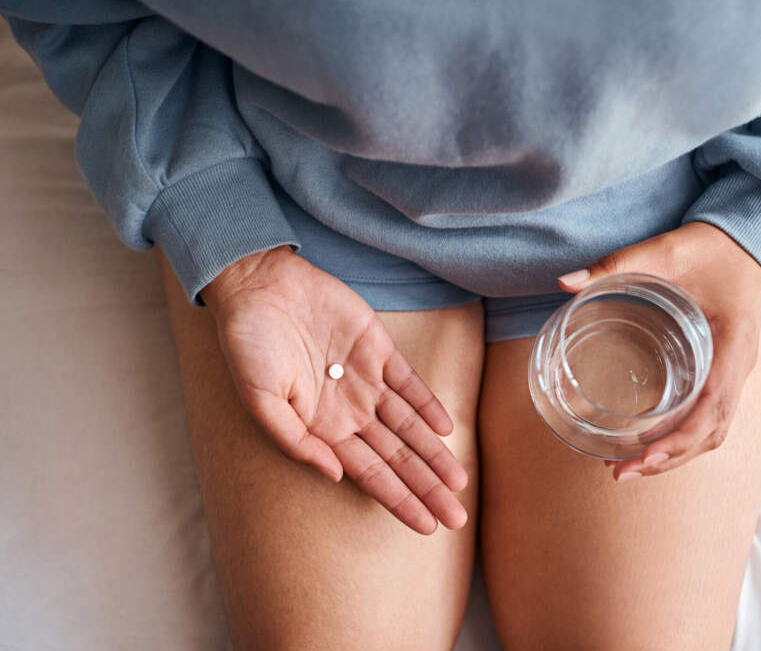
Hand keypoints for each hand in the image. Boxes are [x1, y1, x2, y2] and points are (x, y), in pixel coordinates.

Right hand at [200, 246, 468, 533]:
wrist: (259, 287)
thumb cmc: (248, 346)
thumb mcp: (259, 401)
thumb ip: (296, 441)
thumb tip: (336, 476)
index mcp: (323, 428)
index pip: (371, 474)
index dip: (399, 499)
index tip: (426, 526)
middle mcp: (350, 411)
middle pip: (398, 457)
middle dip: (426, 488)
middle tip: (456, 517)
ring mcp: (367, 380)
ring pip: (410, 425)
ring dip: (434, 453)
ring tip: (459, 482)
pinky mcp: (379, 348)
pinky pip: (410, 382)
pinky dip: (429, 404)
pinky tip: (446, 429)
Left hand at [556, 222, 760, 480]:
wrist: (745, 238)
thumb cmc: (709, 247)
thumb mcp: (663, 251)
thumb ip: (615, 266)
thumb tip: (564, 284)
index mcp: (733, 344)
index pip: (712, 410)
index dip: (678, 441)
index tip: (642, 459)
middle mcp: (740, 366)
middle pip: (711, 433)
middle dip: (669, 459)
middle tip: (621, 473)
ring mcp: (735, 371)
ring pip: (712, 431)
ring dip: (675, 455)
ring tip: (630, 468)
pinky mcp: (725, 370)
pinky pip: (709, 416)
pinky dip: (682, 438)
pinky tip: (651, 444)